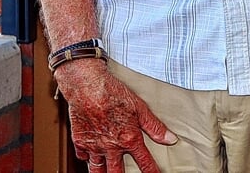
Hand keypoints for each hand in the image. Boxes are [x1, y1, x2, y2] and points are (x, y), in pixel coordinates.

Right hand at [55, 59, 177, 172]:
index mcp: (129, 139)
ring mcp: (94, 145)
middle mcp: (111, 146)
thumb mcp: (139, 107)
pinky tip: (88, 158)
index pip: (144, 163)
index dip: (151, 172)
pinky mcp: (79, 140)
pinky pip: (82, 156)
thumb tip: (170, 139)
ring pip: (97, 169)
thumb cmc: (112, 92)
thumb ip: (154, 126)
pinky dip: (86, 158)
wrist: (87, 85)